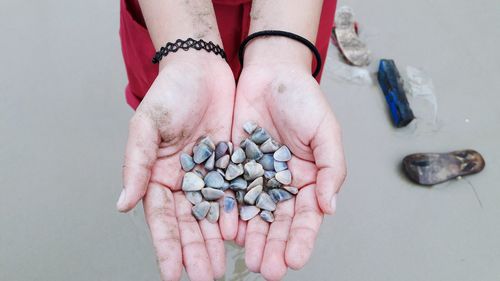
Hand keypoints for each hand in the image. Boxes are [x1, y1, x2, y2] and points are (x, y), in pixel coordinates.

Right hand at [117, 53, 237, 280]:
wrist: (201, 69)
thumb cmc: (169, 93)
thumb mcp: (147, 126)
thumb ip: (136, 164)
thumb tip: (122, 203)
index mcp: (158, 176)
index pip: (161, 219)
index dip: (167, 246)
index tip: (173, 273)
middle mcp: (182, 181)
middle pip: (188, 223)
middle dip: (195, 250)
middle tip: (205, 276)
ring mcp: (208, 175)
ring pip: (212, 215)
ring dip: (215, 242)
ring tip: (223, 266)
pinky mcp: (230, 165)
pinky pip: (234, 194)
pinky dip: (236, 215)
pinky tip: (242, 234)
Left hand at [232, 63, 346, 279]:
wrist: (271, 73)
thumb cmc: (303, 99)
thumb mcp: (326, 131)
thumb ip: (331, 168)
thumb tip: (330, 206)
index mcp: (307, 179)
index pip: (306, 217)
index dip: (302, 239)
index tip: (296, 260)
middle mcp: (281, 184)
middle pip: (278, 222)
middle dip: (274, 247)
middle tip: (268, 269)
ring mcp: (255, 176)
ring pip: (253, 213)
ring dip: (252, 237)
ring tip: (248, 259)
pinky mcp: (232, 165)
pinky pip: (230, 192)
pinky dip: (230, 212)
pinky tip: (227, 230)